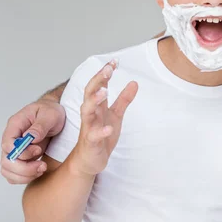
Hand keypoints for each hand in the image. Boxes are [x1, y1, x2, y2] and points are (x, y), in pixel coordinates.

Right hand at [0, 98, 66, 183]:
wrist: (55, 114)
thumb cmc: (51, 111)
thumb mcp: (50, 114)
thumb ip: (40, 126)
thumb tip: (30, 137)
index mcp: (15, 125)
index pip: (8, 145)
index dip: (21, 152)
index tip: (38, 150)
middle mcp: (12, 139)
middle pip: (6, 161)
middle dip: (24, 168)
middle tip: (42, 166)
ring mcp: (15, 150)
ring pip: (8, 171)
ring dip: (25, 175)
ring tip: (42, 169)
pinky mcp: (21, 158)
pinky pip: (15, 174)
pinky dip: (25, 178)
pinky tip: (39, 172)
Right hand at [70, 60, 137, 176]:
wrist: (90, 160)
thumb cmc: (101, 136)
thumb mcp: (116, 115)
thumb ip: (123, 99)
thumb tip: (134, 82)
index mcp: (96, 106)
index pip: (98, 85)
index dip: (104, 73)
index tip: (114, 61)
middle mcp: (90, 114)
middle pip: (90, 93)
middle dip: (98, 80)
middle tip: (108, 69)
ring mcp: (89, 128)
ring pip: (87, 111)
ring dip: (94, 101)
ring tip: (104, 92)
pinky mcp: (91, 143)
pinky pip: (94, 136)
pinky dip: (101, 131)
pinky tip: (109, 128)